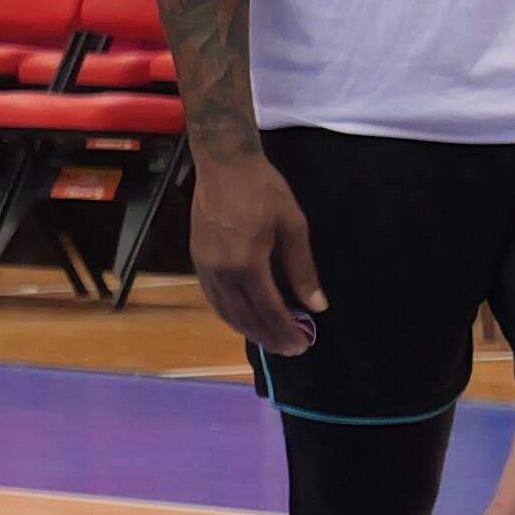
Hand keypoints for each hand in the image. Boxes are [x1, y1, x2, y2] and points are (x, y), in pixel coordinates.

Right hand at [185, 142, 322, 355]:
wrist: (224, 165)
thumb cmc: (264, 191)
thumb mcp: (294, 227)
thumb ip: (303, 269)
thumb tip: (316, 305)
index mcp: (246, 264)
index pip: (268, 309)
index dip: (286, 330)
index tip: (303, 344)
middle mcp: (221, 271)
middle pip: (244, 316)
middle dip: (268, 336)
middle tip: (290, 349)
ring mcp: (204, 267)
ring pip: (225, 310)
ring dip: (247, 329)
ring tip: (269, 339)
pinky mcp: (197, 260)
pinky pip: (214, 297)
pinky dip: (230, 313)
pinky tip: (244, 316)